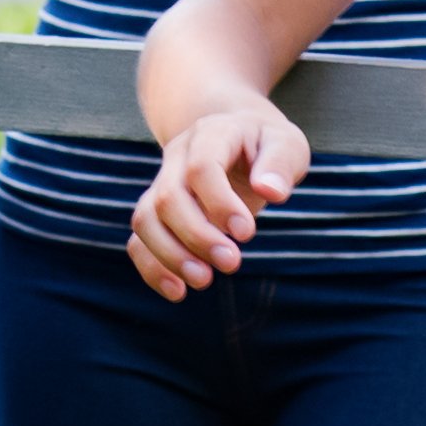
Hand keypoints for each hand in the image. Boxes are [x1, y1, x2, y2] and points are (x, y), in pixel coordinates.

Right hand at [131, 95, 306, 296]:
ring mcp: (162, 183)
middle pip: (168, 197)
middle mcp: (177, 156)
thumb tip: (270, 192)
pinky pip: (139, 239)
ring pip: (146, 220)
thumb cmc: (266, 144)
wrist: (236, 135)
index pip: (201, 167)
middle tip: (231, 263)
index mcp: (211, 134)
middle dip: (197, 237)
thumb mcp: (286, 143)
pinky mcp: (157, 210)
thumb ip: (280, 163)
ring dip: (170, 256)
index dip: (219, 203)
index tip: (246, 233)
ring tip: (203, 281)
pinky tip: (178, 291)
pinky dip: (152, 268)